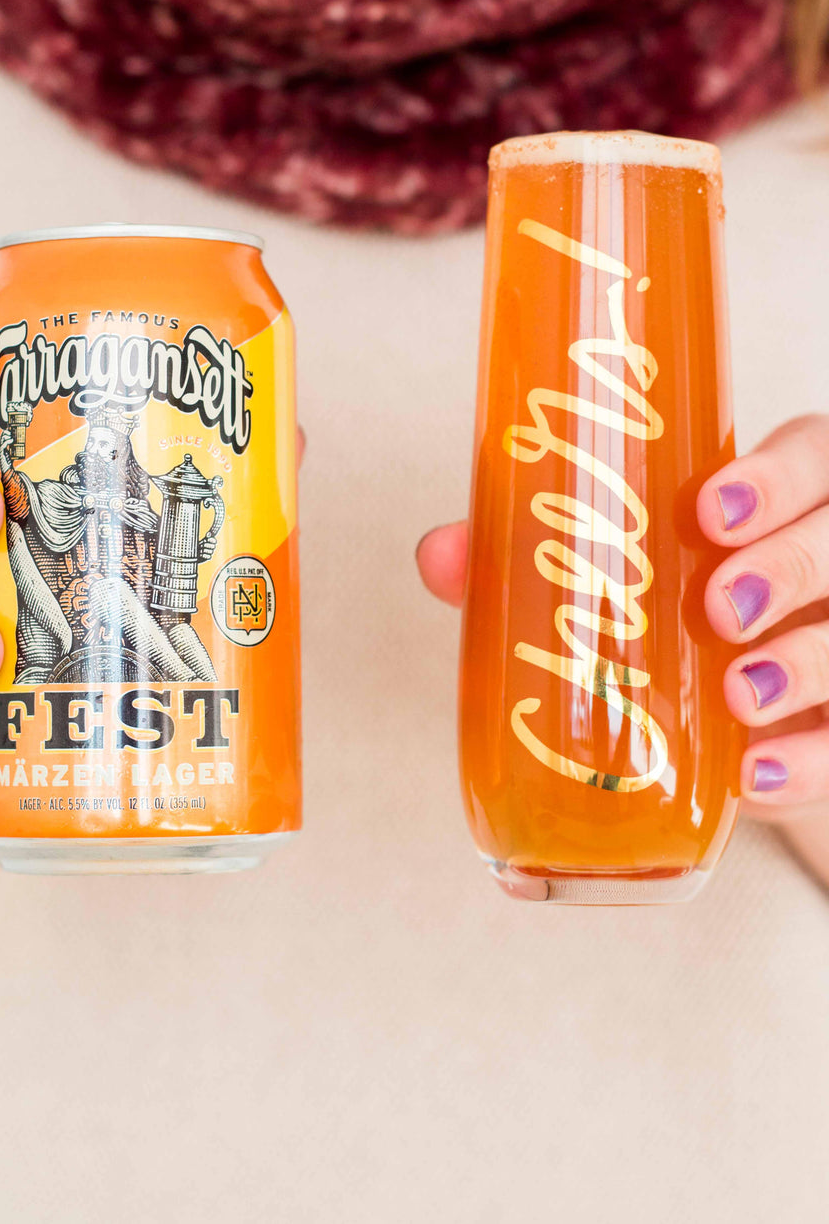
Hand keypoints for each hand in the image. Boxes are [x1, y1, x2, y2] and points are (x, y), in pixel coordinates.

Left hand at [417, 416, 828, 874]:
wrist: (731, 728)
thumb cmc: (667, 617)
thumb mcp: (619, 578)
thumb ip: (531, 560)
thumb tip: (439, 554)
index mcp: (783, 494)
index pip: (810, 455)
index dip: (774, 477)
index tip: (711, 511)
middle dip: (788, 566)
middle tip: (717, 606)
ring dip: (804, 662)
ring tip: (738, 694)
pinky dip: (810, 761)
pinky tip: (758, 776)